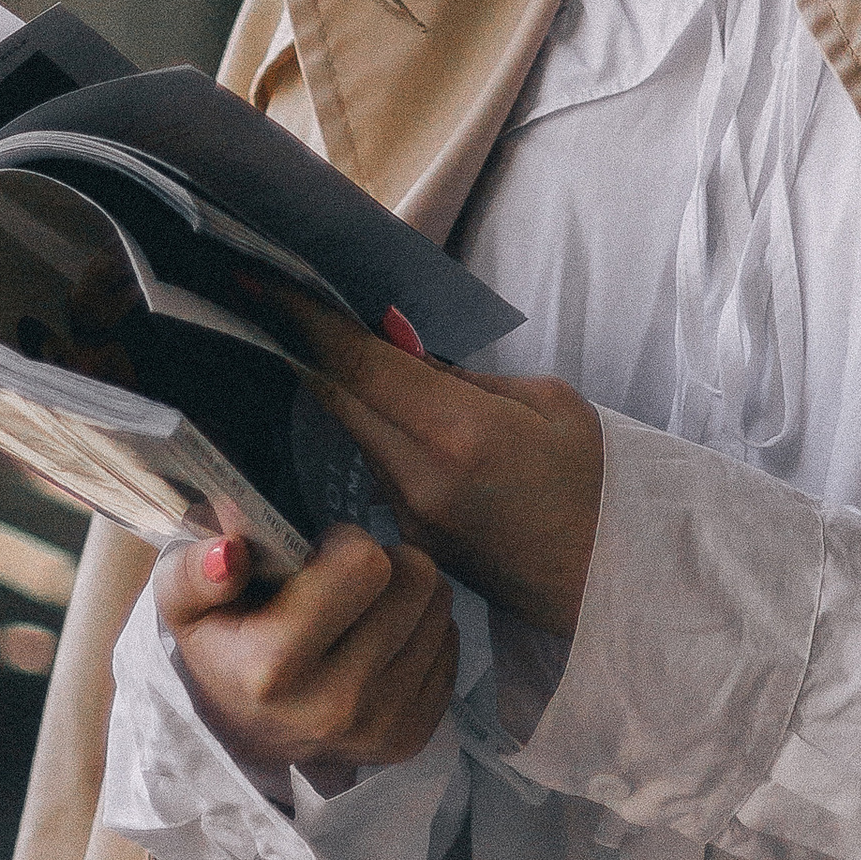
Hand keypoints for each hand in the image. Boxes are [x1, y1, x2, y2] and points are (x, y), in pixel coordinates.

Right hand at [153, 522, 457, 788]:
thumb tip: (230, 553)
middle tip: (344, 582)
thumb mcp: (185, 601)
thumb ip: (196, 568)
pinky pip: (450, 646)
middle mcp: (334, 707)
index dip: (343, 543)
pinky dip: (421, 632)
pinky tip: (380, 641)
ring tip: (361, 609)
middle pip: (415, 579)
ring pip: (440, 608)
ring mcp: (378, 729)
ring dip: (406, 594)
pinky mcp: (411, 738)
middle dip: (383, 563)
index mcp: (274, 667)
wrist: (240, 735)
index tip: (318, 558)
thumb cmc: (221, 647)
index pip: (365, 563)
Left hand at [292, 310, 603, 641]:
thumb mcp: (547, 401)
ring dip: (333, 383)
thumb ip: (464, 375)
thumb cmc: (593, 480)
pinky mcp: (407, 536)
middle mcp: (419, 475)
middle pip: (335, 396)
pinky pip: (373, 463)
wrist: (606, 579)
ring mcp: (407, 513)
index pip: (359, 364)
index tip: (253, 281)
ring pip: (352, 430)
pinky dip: (364, 424)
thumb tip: (398, 349)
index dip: (301, 319)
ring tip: (318, 336)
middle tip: (264, 295)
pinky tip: (370, 400)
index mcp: (461, 431)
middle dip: (297, 342)